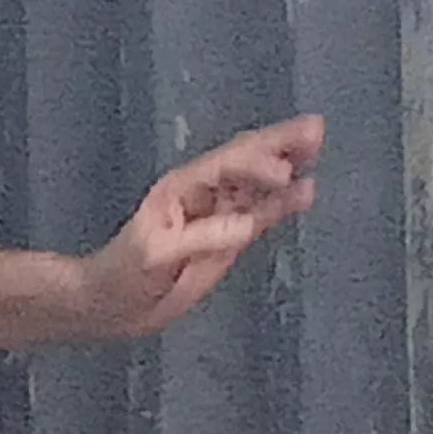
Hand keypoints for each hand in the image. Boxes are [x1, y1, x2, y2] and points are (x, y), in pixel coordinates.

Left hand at [91, 114, 324, 336]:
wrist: (115, 305)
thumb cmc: (123, 274)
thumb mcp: (156, 254)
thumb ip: (201, 239)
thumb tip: (246, 226)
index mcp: (181, 187)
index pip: (224, 166)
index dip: (255, 164)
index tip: (283, 172)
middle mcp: (204, 192)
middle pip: (246, 161)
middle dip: (279, 145)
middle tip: (315, 128)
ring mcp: (219, 213)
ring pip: (259, 183)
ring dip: (287, 166)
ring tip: (318, 147)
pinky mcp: (231, 237)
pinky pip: (262, 214)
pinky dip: (284, 203)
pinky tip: (307, 192)